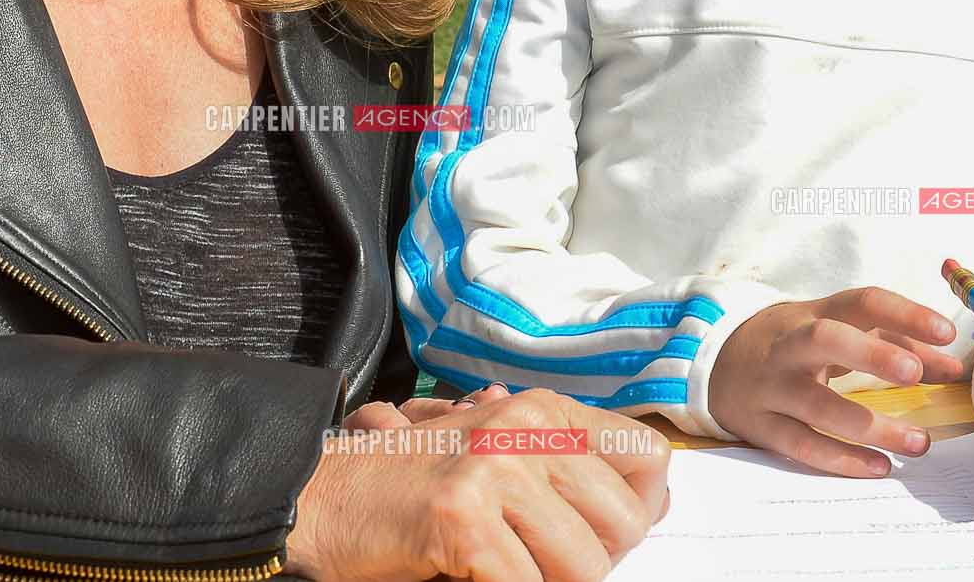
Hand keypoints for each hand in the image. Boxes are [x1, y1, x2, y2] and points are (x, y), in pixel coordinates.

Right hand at [288, 386, 670, 580]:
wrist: (321, 494)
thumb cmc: (413, 486)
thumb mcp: (501, 455)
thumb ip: (568, 468)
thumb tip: (652, 503)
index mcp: (542, 409)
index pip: (648, 457)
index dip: (642, 510)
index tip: (606, 535)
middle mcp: (525, 427)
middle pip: (625, 523)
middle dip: (592, 562)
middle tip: (537, 561)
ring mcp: (494, 469)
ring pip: (584, 567)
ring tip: (501, 565)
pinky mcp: (463, 518)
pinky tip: (471, 574)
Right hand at [707, 288, 965, 476]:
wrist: (716, 363)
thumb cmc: (793, 344)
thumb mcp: (836, 330)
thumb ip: (895, 342)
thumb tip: (953, 366)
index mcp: (815, 314)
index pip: (861, 302)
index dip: (904, 314)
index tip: (946, 333)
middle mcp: (791, 346)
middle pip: (826, 340)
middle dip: (871, 354)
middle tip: (914, 374)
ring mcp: (773, 387)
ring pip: (818, 404)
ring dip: (871, 424)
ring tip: (919, 442)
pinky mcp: (761, 426)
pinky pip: (802, 445)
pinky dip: (842, 458)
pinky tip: (879, 466)